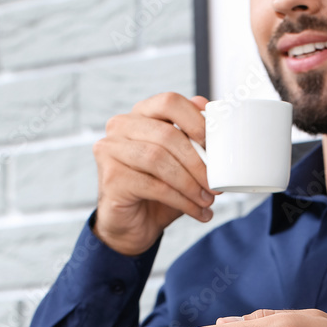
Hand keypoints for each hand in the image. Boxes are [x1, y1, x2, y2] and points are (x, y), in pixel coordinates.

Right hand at [92, 93, 217, 255]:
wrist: (134, 224)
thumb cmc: (159, 189)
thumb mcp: (181, 163)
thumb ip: (194, 140)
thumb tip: (214, 121)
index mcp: (141, 114)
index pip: (169, 102)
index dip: (195, 120)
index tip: (213, 144)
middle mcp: (121, 126)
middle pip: (167, 134)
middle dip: (197, 162)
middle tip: (216, 184)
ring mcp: (110, 150)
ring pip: (158, 159)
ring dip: (190, 183)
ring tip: (207, 199)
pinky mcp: (112, 178)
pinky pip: (154, 186)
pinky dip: (181, 200)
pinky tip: (196, 210)